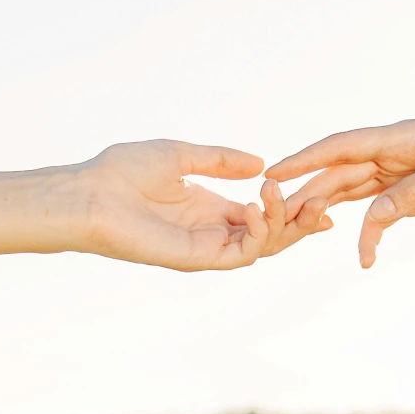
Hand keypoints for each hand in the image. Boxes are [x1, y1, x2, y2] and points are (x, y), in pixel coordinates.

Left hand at [76, 140, 331, 271]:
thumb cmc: (122, 172)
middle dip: (300, 220)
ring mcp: (205, 248)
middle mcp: (211, 231)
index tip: (323, 194)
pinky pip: (239, 254)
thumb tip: (259, 163)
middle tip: (323, 201)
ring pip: (262, 248)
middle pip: (271, 235)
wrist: (91, 194)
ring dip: (284, 225)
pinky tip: (257, 207)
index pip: (262, 215)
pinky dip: (257, 235)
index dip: (293, 207)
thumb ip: (220, 160)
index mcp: (209, 208)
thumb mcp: (180, 154)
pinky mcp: (196, 259)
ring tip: (289, 199)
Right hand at [265, 121, 414, 266]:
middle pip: (340, 172)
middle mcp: (397, 152)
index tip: (273, 173)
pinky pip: (381, 210)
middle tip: (278, 219)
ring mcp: (404, 173)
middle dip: (308, 193)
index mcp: (403, 137)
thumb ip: (412, 194)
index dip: (305, 159)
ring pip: (355, 192)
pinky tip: (363, 251)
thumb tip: (372, 215)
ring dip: (331, 211)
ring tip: (304, 234)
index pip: (342, 146)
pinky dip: (368, 229)